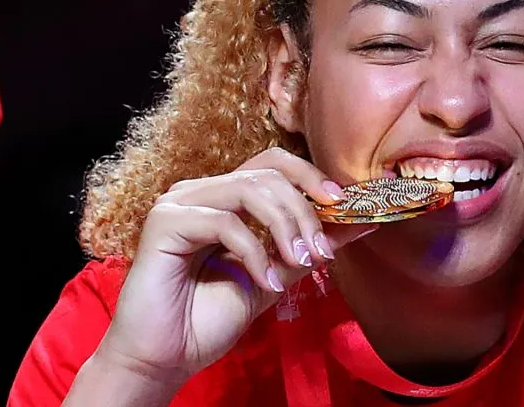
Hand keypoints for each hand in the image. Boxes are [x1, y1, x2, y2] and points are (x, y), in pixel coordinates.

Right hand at [94, 148, 375, 382]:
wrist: (164, 358)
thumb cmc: (207, 319)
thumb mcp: (273, 277)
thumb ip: (306, 248)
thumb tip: (360, 223)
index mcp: (222, 198)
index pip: (272, 164)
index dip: (310, 175)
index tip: (342, 204)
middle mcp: (200, 192)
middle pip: (266, 173)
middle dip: (304, 210)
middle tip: (321, 251)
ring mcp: (179, 203)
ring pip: (249, 190)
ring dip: (285, 226)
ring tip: (301, 263)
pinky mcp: (164, 222)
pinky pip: (225, 222)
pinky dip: (255, 253)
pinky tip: (266, 283)